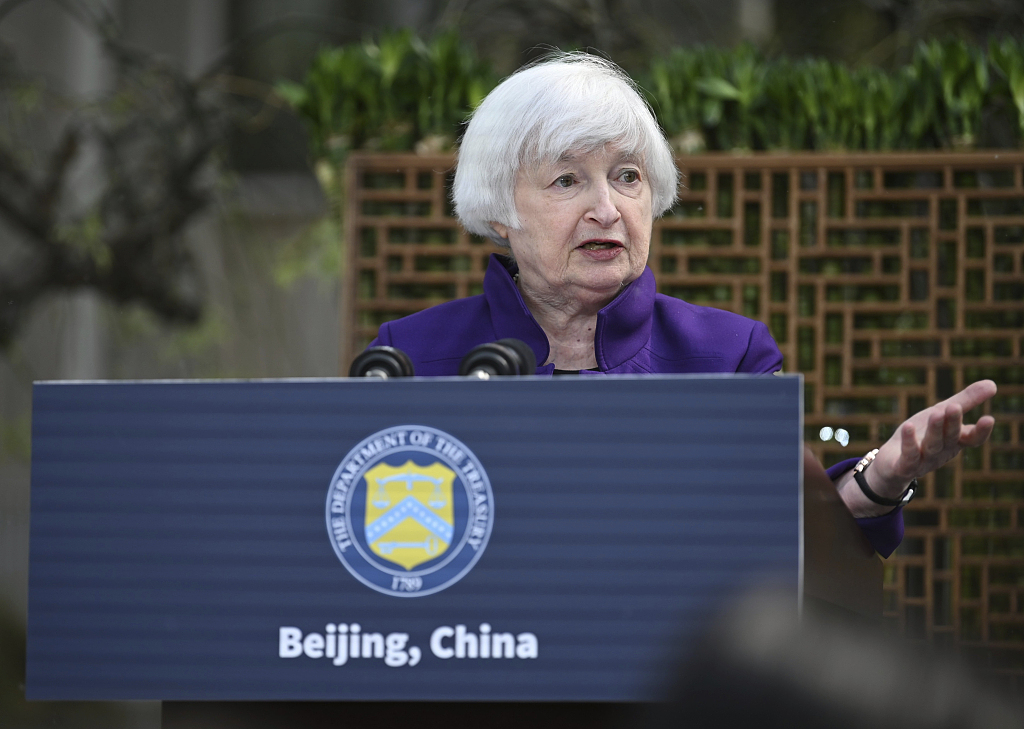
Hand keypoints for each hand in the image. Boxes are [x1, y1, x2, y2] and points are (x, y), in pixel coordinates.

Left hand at [838, 380, 996, 516]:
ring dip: (934, 430)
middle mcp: (942, 452)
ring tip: (936, 412)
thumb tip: (993, 384)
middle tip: (954, 407)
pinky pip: (908, 456)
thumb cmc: (921, 434)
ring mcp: (923, 460)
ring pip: (932, 445)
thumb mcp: (941, 413)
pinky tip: (908, 426)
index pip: (972, 438)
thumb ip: (965, 401)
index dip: (981, 431)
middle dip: (953, 423)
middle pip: (950, 438)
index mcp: (954, 440)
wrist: (891, 462)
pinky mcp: (904, 466)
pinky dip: (909, 442)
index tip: (989, 418)